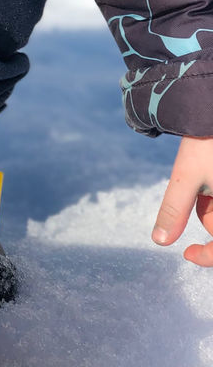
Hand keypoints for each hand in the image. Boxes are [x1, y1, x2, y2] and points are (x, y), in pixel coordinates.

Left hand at [152, 134, 212, 266]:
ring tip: (204, 173)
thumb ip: (174, 211)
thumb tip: (159, 241)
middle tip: (197, 192)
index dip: (207, 257)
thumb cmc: (205, 145)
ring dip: (210, 204)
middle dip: (206, 215)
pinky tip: (208, 173)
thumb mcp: (186, 178)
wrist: (211, 110)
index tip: (186, 253)